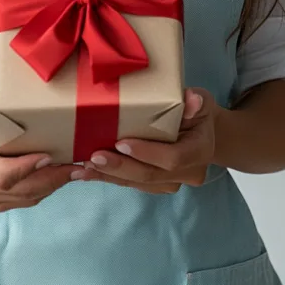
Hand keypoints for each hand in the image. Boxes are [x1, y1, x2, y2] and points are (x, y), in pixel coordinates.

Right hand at [0, 96, 73, 211]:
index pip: (2, 174)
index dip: (27, 169)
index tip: (49, 156)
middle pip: (20, 190)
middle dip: (51, 179)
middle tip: (77, 167)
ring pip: (27, 197)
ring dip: (53, 185)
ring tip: (76, 170)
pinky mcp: (0, 200)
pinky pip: (27, 199)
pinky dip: (47, 188)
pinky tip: (62, 175)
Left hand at [71, 88, 218, 192]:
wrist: (203, 131)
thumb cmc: (198, 111)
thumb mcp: (200, 100)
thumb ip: (194, 101)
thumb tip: (191, 99)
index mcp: (200, 150)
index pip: (174, 157)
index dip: (148, 153)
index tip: (121, 143)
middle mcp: (188, 172)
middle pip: (151, 176)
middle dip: (120, 167)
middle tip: (93, 157)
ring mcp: (173, 182)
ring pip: (139, 183)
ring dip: (109, 176)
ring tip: (82, 169)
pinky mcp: (157, 184)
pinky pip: (132, 183)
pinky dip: (108, 178)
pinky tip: (86, 174)